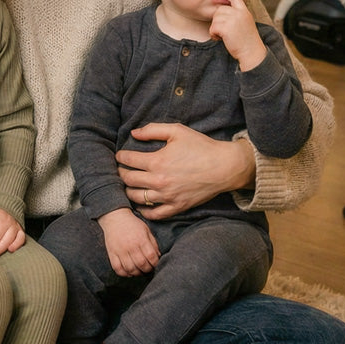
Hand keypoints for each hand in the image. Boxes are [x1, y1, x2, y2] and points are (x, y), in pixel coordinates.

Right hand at [98, 207, 159, 275]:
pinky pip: (118, 269)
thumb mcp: (146, 230)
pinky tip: (129, 272)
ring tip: (139, 271)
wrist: (115, 217)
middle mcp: (131, 246)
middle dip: (147, 270)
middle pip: (141, 265)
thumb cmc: (132, 223)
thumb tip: (158, 256)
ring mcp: (120, 251)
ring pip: (130, 269)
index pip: (151, 257)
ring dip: (137, 273)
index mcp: (141, 239)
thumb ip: (153, 243)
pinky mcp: (112, 253)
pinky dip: (124, 274)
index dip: (155, 263)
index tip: (155, 264)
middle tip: (148, 269)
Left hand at [118, 125, 254, 218]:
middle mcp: (159, 181)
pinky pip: (153, 214)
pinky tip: (141, 204)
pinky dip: (143, 210)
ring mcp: (167, 196)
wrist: (224, 167)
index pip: (128, 160)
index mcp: (157, 161)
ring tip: (129, 185)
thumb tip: (134, 133)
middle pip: (128, 179)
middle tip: (121, 169)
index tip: (120, 155)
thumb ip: (153, 130)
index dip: (121, 157)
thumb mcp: (177, 131)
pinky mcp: (176, 207)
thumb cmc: (201, 147)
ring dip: (128, 190)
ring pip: (137, 197)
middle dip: (121, 173)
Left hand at [209, 0, 267, 70]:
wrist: (252, 52)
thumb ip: (237, 15)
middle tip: (224, 31)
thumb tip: (222, 9)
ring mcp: (232, 20)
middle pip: (219, 10)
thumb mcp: (246, 23)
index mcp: (244, 11)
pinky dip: (214, 35)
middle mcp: (239, 13)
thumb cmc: (247, 41)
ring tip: (223, 36)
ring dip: (215, 28)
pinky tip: (220, 39)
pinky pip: (213, 28)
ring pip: (215, 19)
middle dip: (218, 20)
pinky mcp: (226, 28)